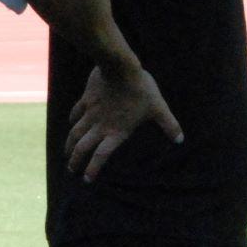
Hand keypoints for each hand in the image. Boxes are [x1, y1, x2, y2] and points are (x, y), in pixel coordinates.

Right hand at [65, 63, 181, 181]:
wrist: (120, 67)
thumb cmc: (141, 89)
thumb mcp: (158, 107)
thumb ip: (169, 124)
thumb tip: (180, 139)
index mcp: (117, 131)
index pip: (101, 155)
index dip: (93, 169)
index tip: (87, 179)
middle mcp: (100, 126)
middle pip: (82, 148)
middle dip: (75, 161)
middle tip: (71, 170)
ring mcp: (91, 113)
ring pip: (75, 133)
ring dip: (69, 145)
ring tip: (65, 153)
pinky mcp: (86, 99)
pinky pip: (76, 113)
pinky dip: (72, 120)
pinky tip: (71, 123)